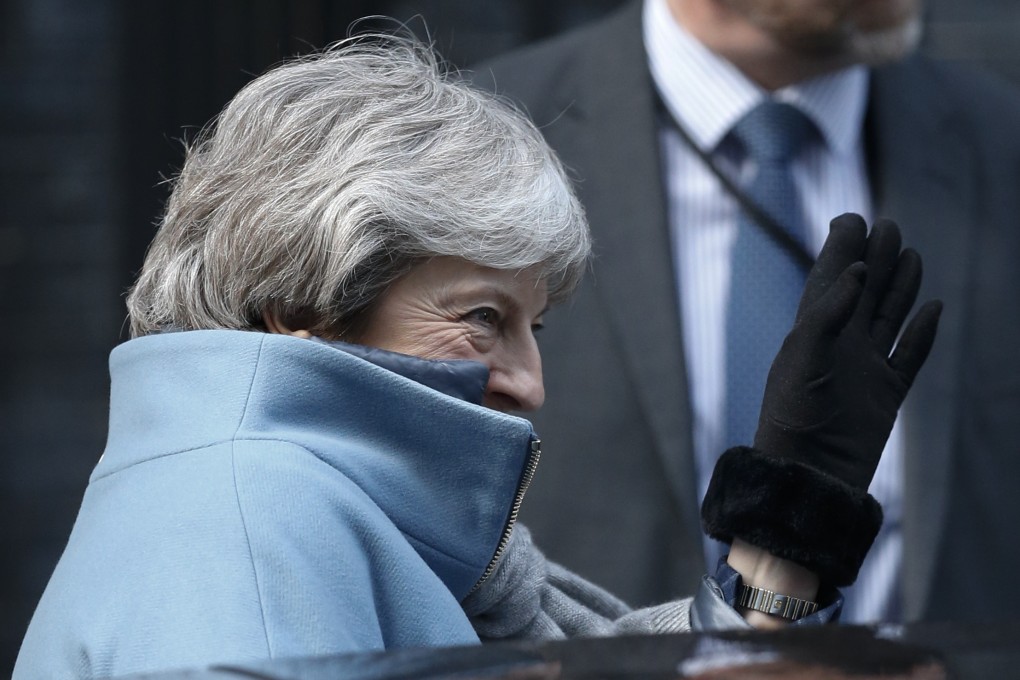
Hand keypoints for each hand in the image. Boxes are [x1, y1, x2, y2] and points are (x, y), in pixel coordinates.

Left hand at [702, 213, 941, 586]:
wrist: (808, 473)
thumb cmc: (793, 415)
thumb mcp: (803, 356)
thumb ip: (828, 312)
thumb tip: (856, 269)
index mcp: (812, 330)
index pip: (829, 279)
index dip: (840, 248)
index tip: (852, 217)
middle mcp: (840, 344)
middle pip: (864, 291)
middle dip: (876, 257)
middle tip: (887, 226)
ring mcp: (865, 367)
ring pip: (888, 316)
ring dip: (900, 286)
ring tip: (909, 254)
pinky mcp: (886, 393)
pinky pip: (910, 355)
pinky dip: (922, 332)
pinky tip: (934, 308)